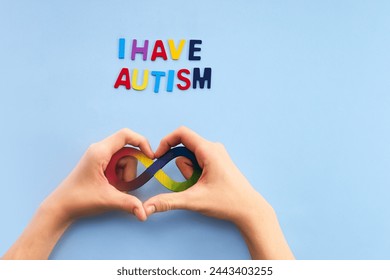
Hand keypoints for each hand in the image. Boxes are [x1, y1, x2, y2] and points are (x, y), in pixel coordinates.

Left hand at [2, 128, 153, 258]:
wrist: (60, 207)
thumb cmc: (79, 199)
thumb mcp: (107, 200)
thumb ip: (129, 203)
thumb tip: (145, 213)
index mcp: (100, 151)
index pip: (126, 135)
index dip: (141, 142)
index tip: (150, 156)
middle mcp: (100, 150)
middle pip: (128, 151)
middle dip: (130, 170)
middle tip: (121, 185)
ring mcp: (99, 156)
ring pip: (124, 160)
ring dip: (125, 175)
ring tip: (113, 188)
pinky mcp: (99, 164)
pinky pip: (118, 166)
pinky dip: (119, 177)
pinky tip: (111, 187)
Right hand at [143, 126, 293, 258]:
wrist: (250, 210)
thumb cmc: (227, 202)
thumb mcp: (194, 201)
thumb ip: (168, 201)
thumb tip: (146, 206)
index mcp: (209, 150)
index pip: (181, 133)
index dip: (165, 142)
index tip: (158, 157)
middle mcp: (213, 147)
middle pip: (185, 148)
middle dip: (183, 167)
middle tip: (192, 183)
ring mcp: (217, 154)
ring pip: (191, 156)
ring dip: (190, 172)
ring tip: (202, 187)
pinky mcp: (218, 161)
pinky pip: (199, 161)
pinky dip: (195, 173)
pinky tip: (206, 186)